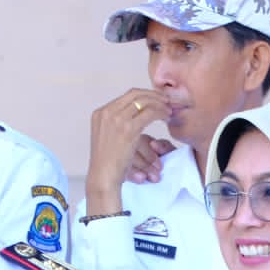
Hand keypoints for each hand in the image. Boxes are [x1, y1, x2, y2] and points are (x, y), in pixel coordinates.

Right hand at [85, 89, 170, 207]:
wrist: (103, 176)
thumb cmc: (107, 162)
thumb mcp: (107, 138)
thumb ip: (116, 125)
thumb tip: (132, 117)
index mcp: (100, 113)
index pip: (126, 96)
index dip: (144, 95)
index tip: (156, 99)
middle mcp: (107, 112)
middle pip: (135, 94)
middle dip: (153, 95)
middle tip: (166, 101)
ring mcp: (117, 119)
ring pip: (144, 102)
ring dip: (159, 103)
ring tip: (169, 109)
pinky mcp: (128, 129)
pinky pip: (149, 113)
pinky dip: (160, 112)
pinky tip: (166, 117)